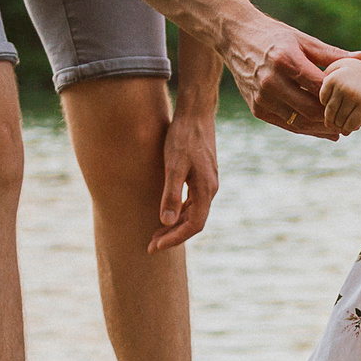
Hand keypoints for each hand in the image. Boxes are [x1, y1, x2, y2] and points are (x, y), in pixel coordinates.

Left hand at [150, 107, 219, 252]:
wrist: (195, 113)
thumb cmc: (183, 137)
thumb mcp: (173, 165)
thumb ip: (171, 194)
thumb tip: (167, 222)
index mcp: (206, 189)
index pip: (194, 225)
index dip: (174, 238)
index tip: (155, 246)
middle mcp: (210, 189)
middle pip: (194, 222)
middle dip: (173, 236)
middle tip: (151, 245)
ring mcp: (208, 182)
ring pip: (194, 212)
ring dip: (176, 225)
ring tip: (156, 233)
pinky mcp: (202, 175)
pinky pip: (193, 202)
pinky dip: (180, 212)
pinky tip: (168, 212)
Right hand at [226, 13, 347, 136]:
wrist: (237, 39)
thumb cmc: (276, 37)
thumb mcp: (304, 41)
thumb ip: (333, 54)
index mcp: (286, 61)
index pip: (319, 87)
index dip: (340, 98)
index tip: (358, 103)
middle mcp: (271, 81)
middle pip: (310, 109)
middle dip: (334, 118)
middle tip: (353, 124)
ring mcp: (261, 97)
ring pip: (299, 122)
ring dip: (322, 129)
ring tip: (342, 130)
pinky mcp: (256, 108)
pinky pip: (286, 125)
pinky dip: (306, 129)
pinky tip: (322, 130)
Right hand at [316, 58, 360, 138]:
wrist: (358, 67)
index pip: (350, 125)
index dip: (346, 130)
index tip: (345, 130)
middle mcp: (353, 93)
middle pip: (339, 120)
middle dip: (337, 125)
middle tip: (337, 124)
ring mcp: (341, 86)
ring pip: (329, 111)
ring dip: (329, 117)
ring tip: (332, 118)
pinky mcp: (330, 80)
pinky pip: (322, 100)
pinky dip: (323, 103)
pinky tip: (329, 102)